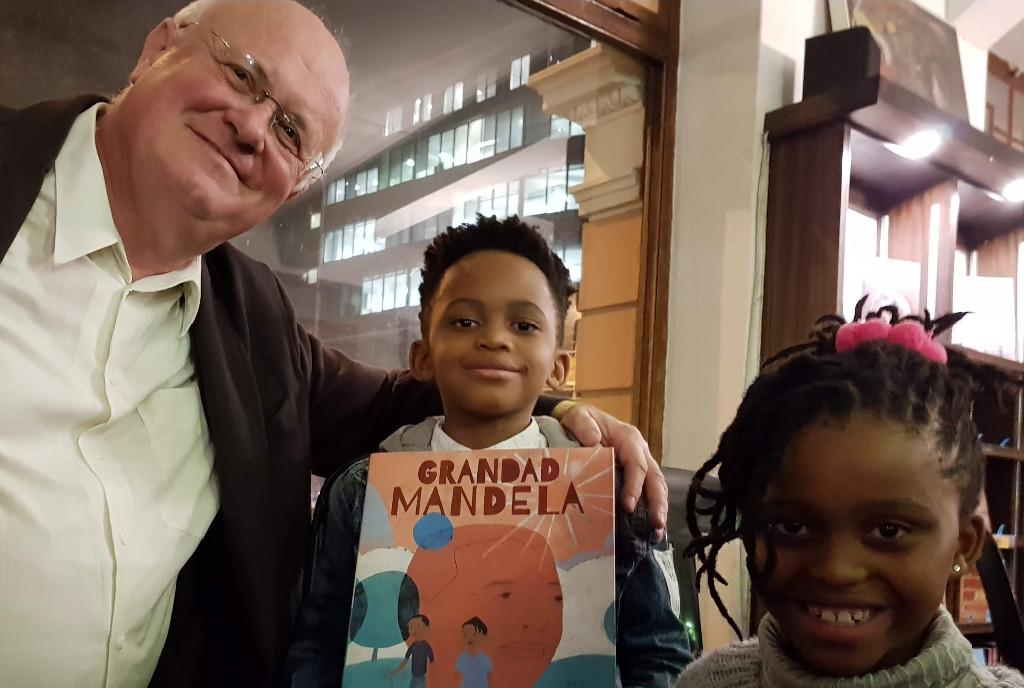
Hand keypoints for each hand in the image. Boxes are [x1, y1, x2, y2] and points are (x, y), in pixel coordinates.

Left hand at [559, 404, 667, 541]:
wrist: (580, 421)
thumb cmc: (580, 420)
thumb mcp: (578, 416)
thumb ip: (584, 426)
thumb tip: (593, 442)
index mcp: (629, 438)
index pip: (638, 465)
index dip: (635, 486)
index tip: (628, 506)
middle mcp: (640, 452)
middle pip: (655, 479)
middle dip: (657, 503)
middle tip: (655, 524)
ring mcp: (641, 464)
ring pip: (657, 488)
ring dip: (659, 510)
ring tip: (656, 534)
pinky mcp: (636, 476)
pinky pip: (648, 493)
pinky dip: (651, 511)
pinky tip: (651, 532)